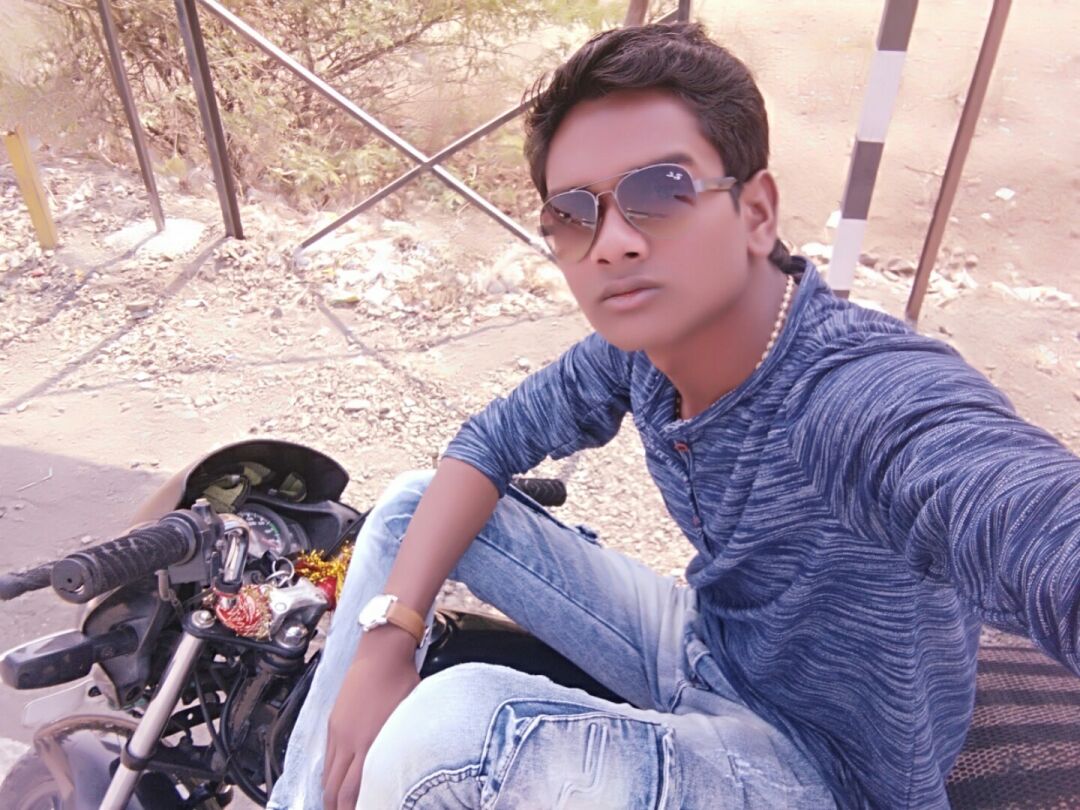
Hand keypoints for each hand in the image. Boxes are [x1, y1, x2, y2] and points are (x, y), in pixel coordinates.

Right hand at [322, 628, 419, 809]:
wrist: (381, 652)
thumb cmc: (402, 680)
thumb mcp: (409, 717)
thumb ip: (399, 747)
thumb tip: (400, 768)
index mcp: (369, 743)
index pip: (352, 792)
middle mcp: (349, 741)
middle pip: (334, 790)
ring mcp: (338, 732)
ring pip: (327, 775)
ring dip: (330, 796)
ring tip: (337, 808)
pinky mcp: (333, 723)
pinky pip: (326, 758)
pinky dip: (328, 775)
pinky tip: (334, 782)